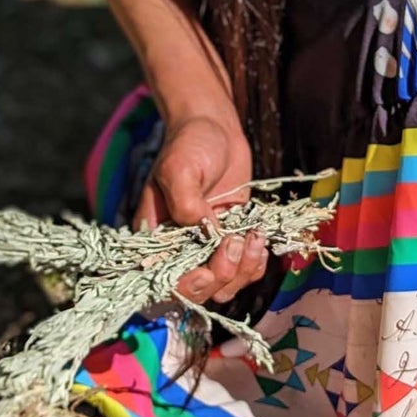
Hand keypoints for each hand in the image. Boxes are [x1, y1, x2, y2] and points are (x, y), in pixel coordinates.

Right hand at [134, 112, 267, 305]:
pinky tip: (259, 240)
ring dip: (242, 271)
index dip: (187, 285)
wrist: (214, 127)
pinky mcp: (231, 241)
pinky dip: (254, 264)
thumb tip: (202, 232)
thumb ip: (185, 202)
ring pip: (223, 286)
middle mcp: (180, 249)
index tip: (207, 270)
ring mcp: (207, 248)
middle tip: (235, 241)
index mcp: (157, 238)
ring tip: (253, 237)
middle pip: (197, 290)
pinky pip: (243, 271)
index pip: (166, 281)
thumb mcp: (179, 168)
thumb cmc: (189, 144)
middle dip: (220, 275)